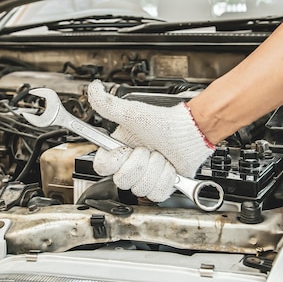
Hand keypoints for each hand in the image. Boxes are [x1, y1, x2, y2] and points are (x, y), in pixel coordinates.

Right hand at [87, 80, 214, 201]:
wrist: (189, 132)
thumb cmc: (162, 121)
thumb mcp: (132, 113)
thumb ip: (107, 104)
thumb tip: (93, 88)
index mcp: (117, 150)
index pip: (101, 167)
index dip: (116, 160)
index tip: (126, 148)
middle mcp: (129, 166)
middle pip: (123, 180)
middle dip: (141, 162)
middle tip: (149, 149)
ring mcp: (144, 178)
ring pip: (141, 187)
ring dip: (156, 169)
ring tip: (161, 156)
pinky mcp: (160, 187)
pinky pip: (157, 193)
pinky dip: (167, 179)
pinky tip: (169, 167)